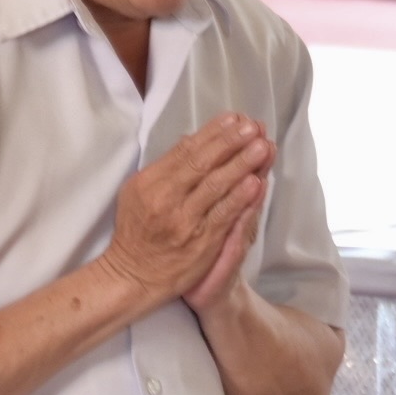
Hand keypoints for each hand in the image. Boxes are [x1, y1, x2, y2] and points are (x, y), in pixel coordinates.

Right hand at [96, 115, 272, 307]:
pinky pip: (223, 215)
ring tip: (262, 147)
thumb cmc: (137, 230)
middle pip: (202, 163)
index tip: (233, 119)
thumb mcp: (138, 192)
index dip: (212, 133)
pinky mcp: (200, 242)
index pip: (185, 150)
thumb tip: (190, 139)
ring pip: (216, 186)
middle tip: (253, 127)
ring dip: (242, 164)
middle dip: (230, 142)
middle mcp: (166, 198)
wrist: (133, 275)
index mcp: (150, 181)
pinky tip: (255, 182)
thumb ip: (164, 167)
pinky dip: (240, 198)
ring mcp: (184, 220)